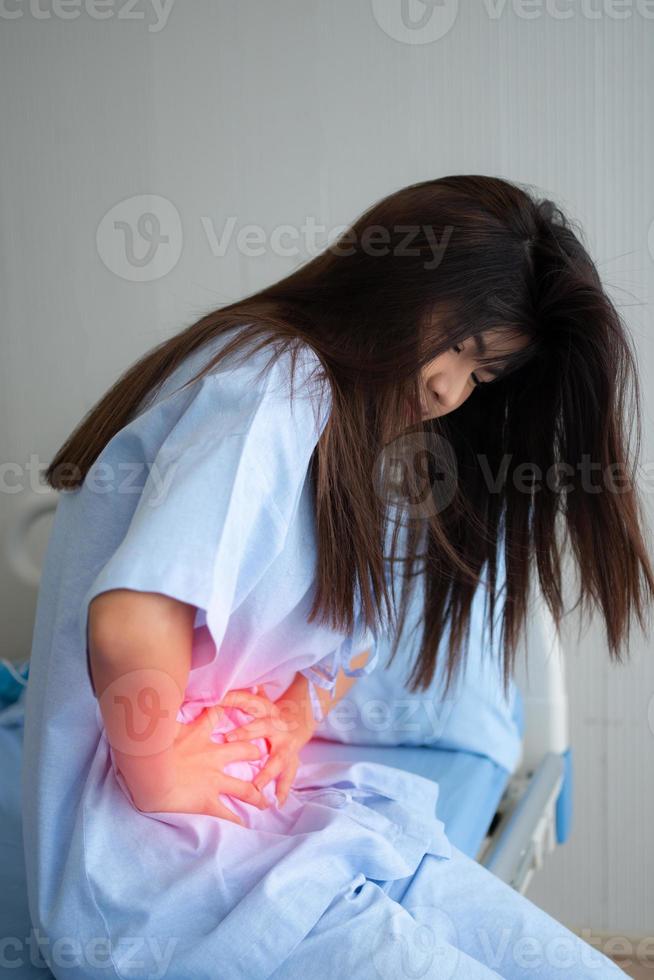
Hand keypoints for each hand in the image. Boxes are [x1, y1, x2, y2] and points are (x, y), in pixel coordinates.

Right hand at [125, 705, 269, 824]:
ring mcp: (212, 780)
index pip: (219, 713)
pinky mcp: (207, 801)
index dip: (230, 705)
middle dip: (255, 751)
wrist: (146, 774)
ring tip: (267, 802)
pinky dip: (237, 822)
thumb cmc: (147, 745)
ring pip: (244, 787)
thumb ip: (158, 707)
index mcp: (198, 734)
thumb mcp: (154, 718)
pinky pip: (227, 814)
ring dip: (257, 795)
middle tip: (263, 754)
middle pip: (243, 750)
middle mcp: (212, 756)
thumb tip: (150, 686)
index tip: (243, 702)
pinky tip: (247, 828)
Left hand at [218, 684, 315, 805]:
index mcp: (266, 710)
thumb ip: (239, 697)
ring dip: (267, 772)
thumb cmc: (269, 713)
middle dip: (246, 734)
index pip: (249, 702)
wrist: (299, 719)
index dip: (234, 699)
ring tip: (256, 786)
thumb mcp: (258, 701)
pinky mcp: (292, 761)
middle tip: (229, 740)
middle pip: (263, 727)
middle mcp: (277, 726)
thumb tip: (215, 690)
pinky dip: (283, 790)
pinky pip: (288, 777)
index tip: (218, 701)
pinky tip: (277, 802)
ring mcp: (286, 746)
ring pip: (277, 759)